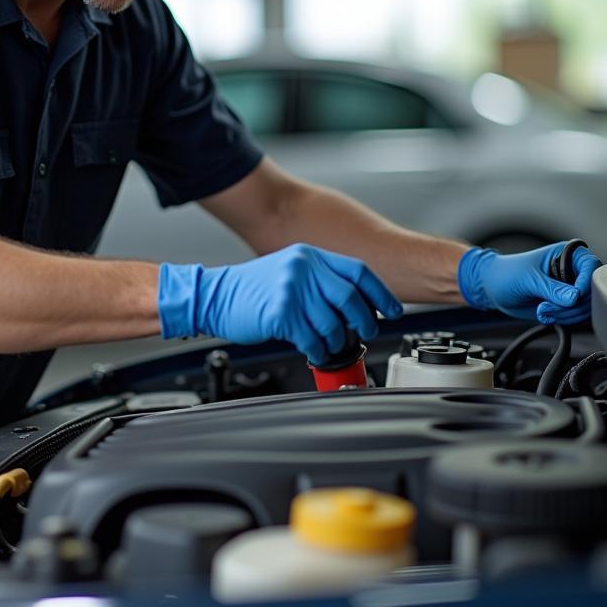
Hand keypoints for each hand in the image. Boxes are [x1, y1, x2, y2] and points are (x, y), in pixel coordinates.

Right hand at [157, 243, 400, 364]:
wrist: (215, 296)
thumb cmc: (252, 290)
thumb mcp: (290, 272)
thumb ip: (320, 281)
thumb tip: (356, 304)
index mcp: (310, 256)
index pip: (358, 271)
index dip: (380, 293)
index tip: (391, 310)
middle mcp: (304, 268)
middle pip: (350, 299)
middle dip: (364, 321)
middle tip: (365, 332)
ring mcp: (292, 289)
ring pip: (332, 323)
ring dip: (336, 341)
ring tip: (330, 345)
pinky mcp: (281, 313)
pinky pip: (311, 339)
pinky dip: (317, 350)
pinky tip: (312, 349)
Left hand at [457, 240, 599, 324]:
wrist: (492, 287)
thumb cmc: (506, 273)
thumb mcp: (528, 279)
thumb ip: (552, 289)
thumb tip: (574, 297)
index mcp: (565, 254)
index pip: (591, 266)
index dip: (586, 283)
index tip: (575, 297)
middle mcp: (571, 271)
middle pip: (590, 291)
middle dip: (570, 305)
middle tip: (547, 306)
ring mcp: (569, 288)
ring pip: (584, 307)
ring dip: (565, 314)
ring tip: (542, 310)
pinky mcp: (564, 304)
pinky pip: (574, 316)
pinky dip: (562, 319)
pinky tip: (544, 314)